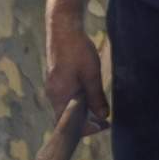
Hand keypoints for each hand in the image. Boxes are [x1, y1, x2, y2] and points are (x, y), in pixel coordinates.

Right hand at [44, 12, 109, 135]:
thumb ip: (96, 97)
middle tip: (105, 120)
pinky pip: (67, 98)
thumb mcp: (91, 75)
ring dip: (83, 112)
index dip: (84, 129)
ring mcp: (54, 87)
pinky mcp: (57, 81)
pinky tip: (90, 97)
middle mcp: (53, 94)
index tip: (102, 125)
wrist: (63, 30)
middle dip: (86, 122)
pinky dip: (79, 103)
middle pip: (66, 117)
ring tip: (100, 109)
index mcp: (58, 95)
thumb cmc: (76, 51)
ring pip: (67, 108)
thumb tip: (103, 116)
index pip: (66, 123)